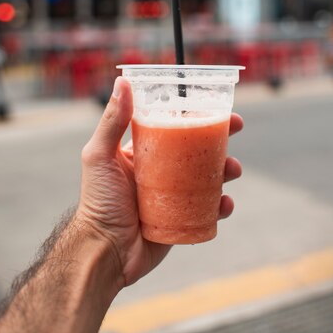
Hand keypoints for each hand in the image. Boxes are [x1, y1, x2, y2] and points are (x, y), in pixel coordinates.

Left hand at [77, 77, 242, 287]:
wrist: (104, 251)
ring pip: (209, 179)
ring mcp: (175, 198)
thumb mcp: (100, 155)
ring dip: (227, 171)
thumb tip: (122, 81)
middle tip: (234, 133)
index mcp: (145, 153)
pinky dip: (222, 206)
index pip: (175, 128)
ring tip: (232, 171)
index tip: (217, 107)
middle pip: (198, 151)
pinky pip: (209, 211)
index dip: (197, 116)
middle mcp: (163, 173)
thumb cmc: (98, 201)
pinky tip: (224, 204)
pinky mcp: (184, 220)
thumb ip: (112, 120)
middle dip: (220, 141)